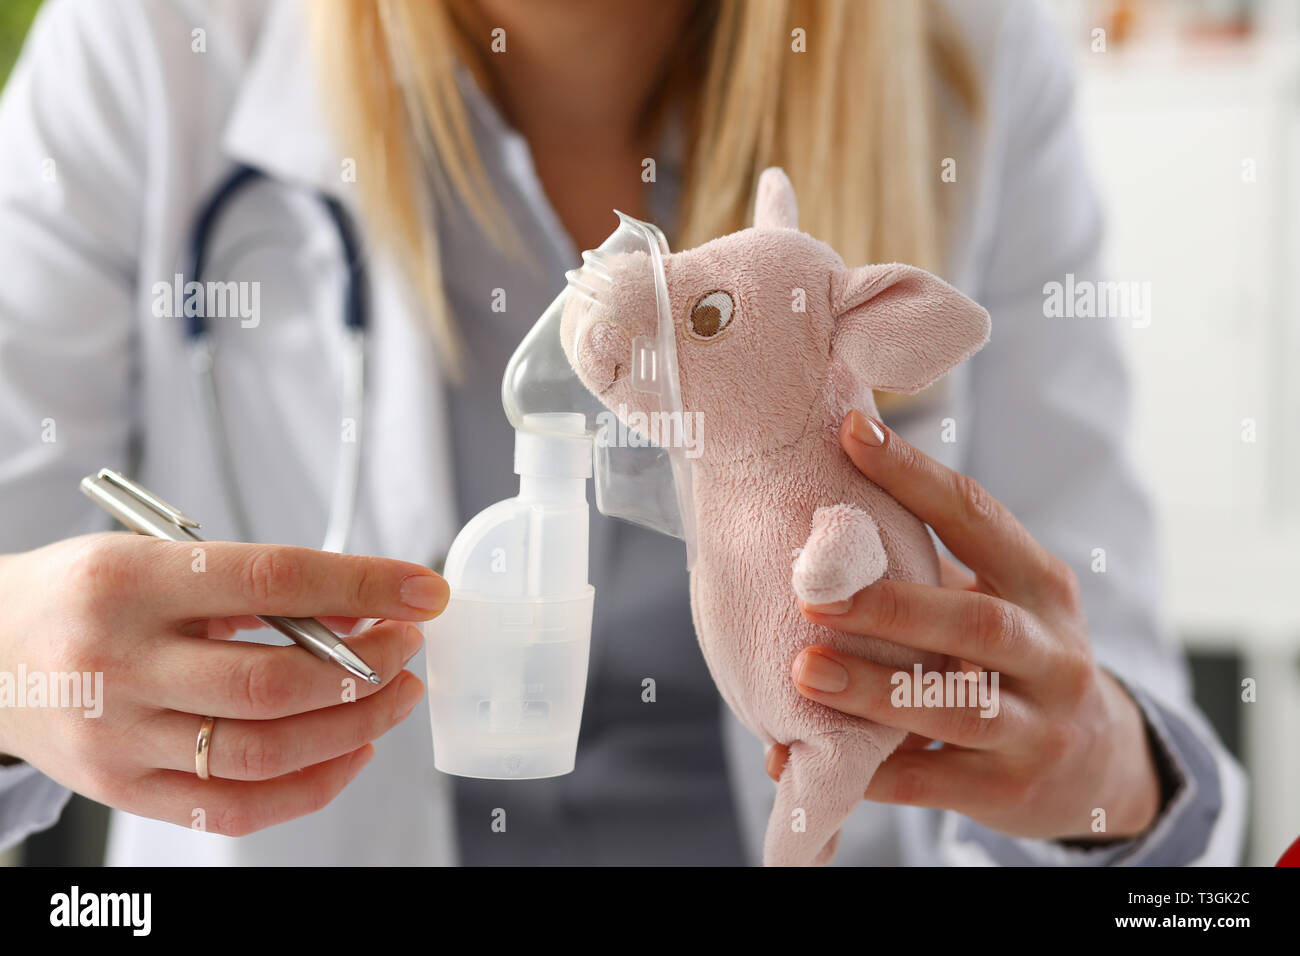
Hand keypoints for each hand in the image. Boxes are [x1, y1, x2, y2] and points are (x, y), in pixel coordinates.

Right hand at [0, 533, 447, 835]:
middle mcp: (120, 663)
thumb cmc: (83, 597)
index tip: (423, 592)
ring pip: (263, 753)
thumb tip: (358, 613)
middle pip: (274, 683)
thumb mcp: (153, 556)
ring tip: (392, 697)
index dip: (364, 587)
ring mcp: (118, 738)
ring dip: (353, 727)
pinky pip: (234, 808)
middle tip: (408, 650)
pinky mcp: (123, 790)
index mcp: (131, 583)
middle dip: (367, 670)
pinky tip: (349, 751)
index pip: (275, 581)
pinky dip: (310, 785)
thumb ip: (249, 585)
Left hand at [767, 411, 1160, 841]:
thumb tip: (812, 525)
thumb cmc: (1015, 662)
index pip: (977, 516)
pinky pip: (933, 781)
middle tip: (810, 594)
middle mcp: (1052, 651)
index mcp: (1040, 586)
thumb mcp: (1001, 605)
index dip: (914, 475)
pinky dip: (868, 772)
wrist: (1099, 766)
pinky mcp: (1013, 789)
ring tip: (804, 674)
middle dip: (889, 607)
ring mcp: (1040, 726)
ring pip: (958, 706)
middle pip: (975, 622)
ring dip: (875, 691)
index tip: (850, 436)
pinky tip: (804, 758)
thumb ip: (929, 571)